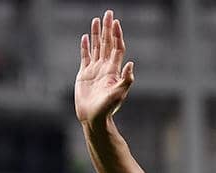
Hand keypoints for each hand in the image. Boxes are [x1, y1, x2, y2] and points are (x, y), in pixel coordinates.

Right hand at [75, 10, 133, 127]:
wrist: (94, 118)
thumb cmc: (108, 108)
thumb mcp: (119, 94)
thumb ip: (126, 79)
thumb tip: (131, 64)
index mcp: (114, 70)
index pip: (116, 48)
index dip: (116, 35)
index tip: (116, 22)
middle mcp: (105, 67)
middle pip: (106, 43)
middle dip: (107, 28)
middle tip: (108, 13)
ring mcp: (95, 70)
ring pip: (96, 47)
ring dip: (96, 34)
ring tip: (96, 20)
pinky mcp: (84, 74)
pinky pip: (85, 57)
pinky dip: (85, 46)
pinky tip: (85, 37)